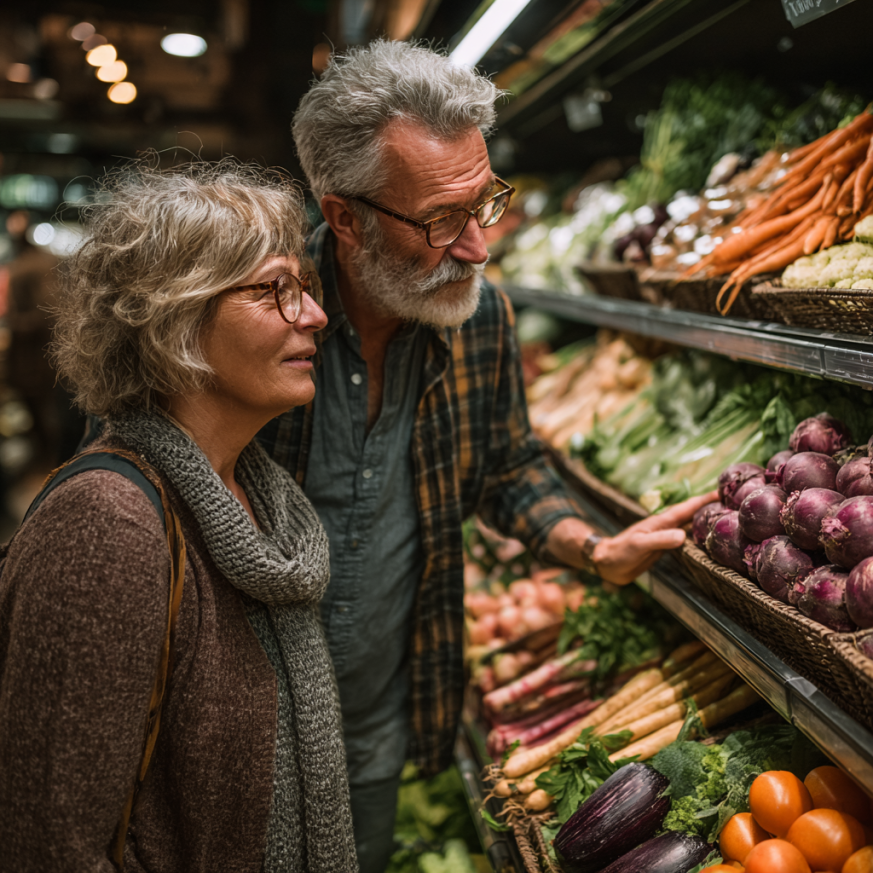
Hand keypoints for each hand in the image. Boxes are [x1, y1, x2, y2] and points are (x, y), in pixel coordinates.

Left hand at [545, 490, 718, 585]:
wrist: (607, 564)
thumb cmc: (620, 552)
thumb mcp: (639, 545)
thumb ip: (659, 540)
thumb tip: (683, 536)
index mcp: (661, 522)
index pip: (687, 508)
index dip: (705, 499)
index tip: (725, 491)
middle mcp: (666, 527)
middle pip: (692, 514)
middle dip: (711, 507)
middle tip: (734, 504)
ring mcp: (666, 537)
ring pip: (691, 526)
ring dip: (706, 521)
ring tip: (728, 519)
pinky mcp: (664, 548)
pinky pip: (686, 540)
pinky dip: (698, 537)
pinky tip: (708, 540)